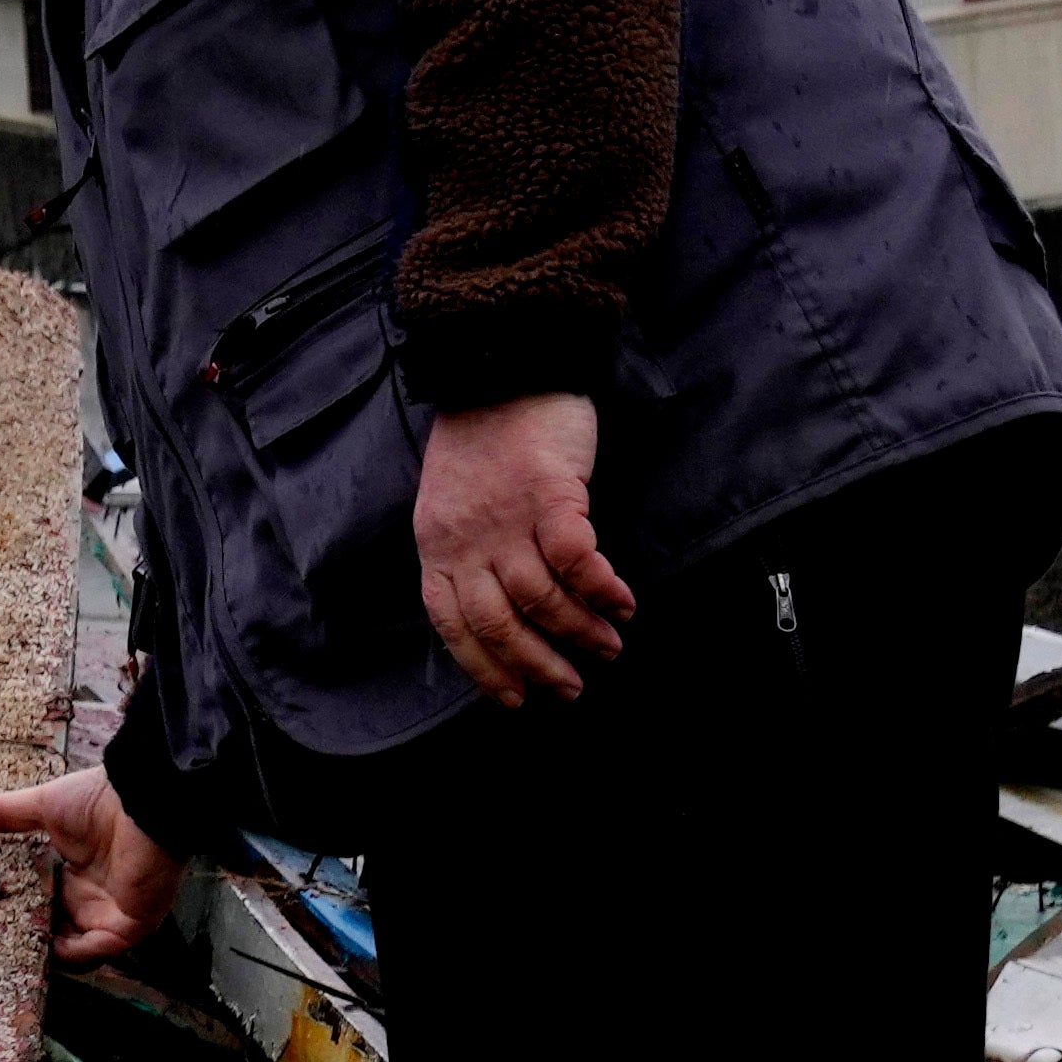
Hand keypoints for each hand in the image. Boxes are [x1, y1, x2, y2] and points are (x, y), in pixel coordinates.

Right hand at [0, 766, 184, 968]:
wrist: (141, 802)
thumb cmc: (100, 800)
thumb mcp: (46, 806)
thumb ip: (13, 813)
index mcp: (77, 872)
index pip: (46, 902)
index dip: (22, 910)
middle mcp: (94, 897)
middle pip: (58, 928)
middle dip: (31, 936)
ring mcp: (112, 914)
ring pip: (76, 947)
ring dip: (48, 951)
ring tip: (15, 952)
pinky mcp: (129, 926)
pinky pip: (96, 951)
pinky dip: (71, 955)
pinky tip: (44, 952)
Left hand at [416, 389, 637, 705]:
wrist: (505, 362)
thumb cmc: (485, 432)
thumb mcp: (452, 500)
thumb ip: (467, 549)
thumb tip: (503, 607)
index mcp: (436, 544)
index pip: (454, 626)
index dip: (485, 669)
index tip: (516, 698)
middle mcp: (465, 538)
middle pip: (499, 624)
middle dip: (538, 665)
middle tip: (571, 687)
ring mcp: (507, 517)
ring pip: (542, 599)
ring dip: (580, 632)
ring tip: (608, 647)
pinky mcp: (550, 493)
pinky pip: (578, 559)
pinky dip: (603, 589)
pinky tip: (624, 604)